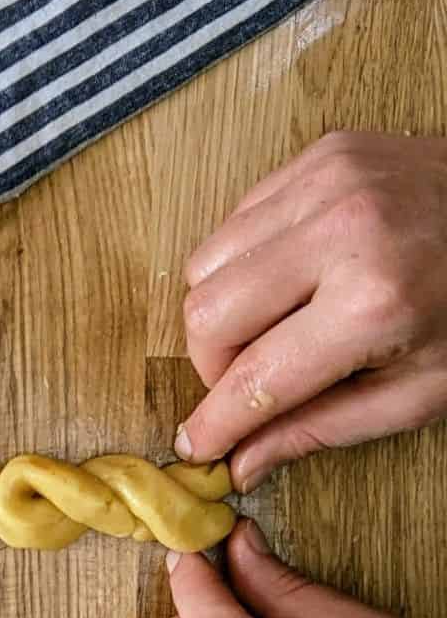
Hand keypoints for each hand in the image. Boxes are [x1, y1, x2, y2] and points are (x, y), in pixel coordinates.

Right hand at [175, 132, 446, 491]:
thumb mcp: (421, 390)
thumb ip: (325, 427)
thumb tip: (245, 462)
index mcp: (374, 305)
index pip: (256, 377)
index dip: (215, 421)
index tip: (196, 445)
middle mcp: (342, 234)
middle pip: (208, 314)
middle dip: (212, 364)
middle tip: (246, 381)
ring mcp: (326, 183)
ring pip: (207, 265)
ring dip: (222, 311)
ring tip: (271, 326)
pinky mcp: (319, 155)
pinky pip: (235, 220)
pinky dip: (243, 262)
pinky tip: (288, 278)